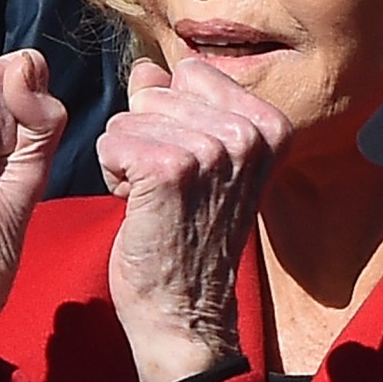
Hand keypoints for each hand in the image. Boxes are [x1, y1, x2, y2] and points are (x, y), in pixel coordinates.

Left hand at [95, 58, 291, 381]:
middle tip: (172, 192)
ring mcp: (213, 149)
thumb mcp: (202, 160)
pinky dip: (113, 175)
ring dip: (129, 160)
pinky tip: (141, 208)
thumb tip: (148, 68)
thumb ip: (179, 105)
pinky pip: (112, 141)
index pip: (189, 73)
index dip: (172, 118)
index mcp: (270, 124)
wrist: (186, 313)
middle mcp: (249, 133)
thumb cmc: (189, 239)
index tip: (190, 169)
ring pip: (129, 117)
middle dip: (146, 138)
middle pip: (155, 92)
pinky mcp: (171, 169)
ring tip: (158, 202)